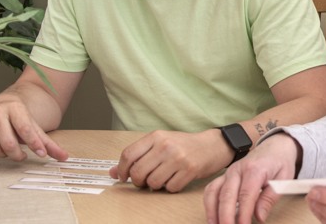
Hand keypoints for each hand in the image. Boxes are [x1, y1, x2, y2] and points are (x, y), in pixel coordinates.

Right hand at [0, 97, 67, 161]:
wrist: (4, 104)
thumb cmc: (20, 118)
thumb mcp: (36, 128)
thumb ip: (50, 144)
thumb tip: (64, 156)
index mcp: (15, 108)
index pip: (25, 130)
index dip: (34, 144)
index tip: (41, 154)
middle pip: (8, 144)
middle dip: (18, 155)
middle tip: (22, 155)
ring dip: (4, 154)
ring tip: (10, 147)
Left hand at [109, 129, 232, 192]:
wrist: (212, 145)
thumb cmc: (184, 145)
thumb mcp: (160, 144)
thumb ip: (138, 155)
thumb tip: (113, 172)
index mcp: (156, 136)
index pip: (128, 154)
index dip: (121, 169)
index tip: (122, 176)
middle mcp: (166, 146)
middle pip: (138, 172)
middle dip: (138, 181)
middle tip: (143, 181)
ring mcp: (178, 158)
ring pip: (153, 182)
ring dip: (155, 185)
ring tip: (162, 178)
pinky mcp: (189, 170)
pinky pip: (170, 188)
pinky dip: (170, 187)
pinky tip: (175, 179)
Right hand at [203, 133, 298, 223]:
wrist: (274, 147)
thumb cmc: (280, 163)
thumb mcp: (284, 180)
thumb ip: (270, 198)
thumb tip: (259, 217)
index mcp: (254, 169)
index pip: (246, 194)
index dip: (244, 213)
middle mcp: (237, 170)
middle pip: (226, 195)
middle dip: (225, 216)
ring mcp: (228, 173)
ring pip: (213, 192)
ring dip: (212, 211)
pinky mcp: (224, 176)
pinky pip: (211, 189)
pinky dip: (209, 204)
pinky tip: (213, 217)